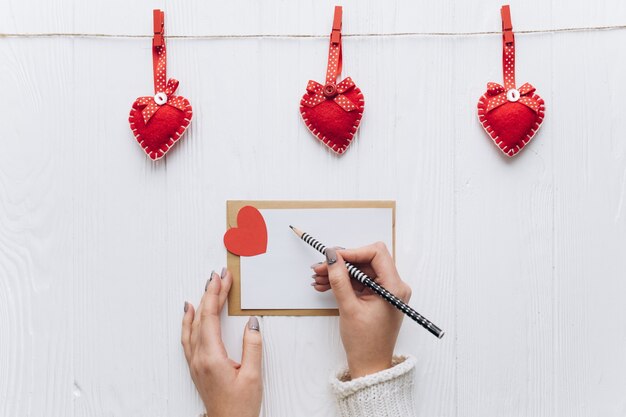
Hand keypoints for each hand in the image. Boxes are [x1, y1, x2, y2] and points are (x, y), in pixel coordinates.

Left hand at [181, 269, 262, 416]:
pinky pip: (188, 337)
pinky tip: (190, 312)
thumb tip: (252, 323)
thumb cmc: (239, 407)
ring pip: (194, 325)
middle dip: (211, 293)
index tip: (222, 278)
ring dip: (201, 304)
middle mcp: (199, 358)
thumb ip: (252, 347)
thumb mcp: (253, 376)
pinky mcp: (197, 366)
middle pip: (202, 317)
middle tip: (220, 275)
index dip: (216, 294)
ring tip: (208, 287)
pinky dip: (189, 320)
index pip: (211, 317)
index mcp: (212, 357)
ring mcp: (195, 362)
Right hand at [311, 243, 410, 377]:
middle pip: (367, 261)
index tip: (333, 257)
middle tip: (320, 268)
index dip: (353, 252)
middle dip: (342, 263)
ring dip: (340, 273)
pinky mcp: (379, 296)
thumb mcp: (348, 307)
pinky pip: (360, 281)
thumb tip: (332, 256)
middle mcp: (394, 286)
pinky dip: (344, 281)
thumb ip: (339, 279)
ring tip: (319, 278)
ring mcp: (387, 291)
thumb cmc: (365, 342)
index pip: (376, 253)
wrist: (369, 365)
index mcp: (394, 287)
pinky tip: (326, 285)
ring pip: (361, 270)